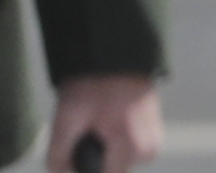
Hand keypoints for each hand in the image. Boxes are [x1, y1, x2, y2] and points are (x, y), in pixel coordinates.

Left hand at [40, 74, 164, 167]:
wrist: (117, 53)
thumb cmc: (93, 85)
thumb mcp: (67, 119)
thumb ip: (59, 156)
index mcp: (134, 148)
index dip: (79, 165)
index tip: (73, 145)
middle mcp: (150, 149)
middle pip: (110, 169)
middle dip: (91, 155)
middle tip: (82, 129)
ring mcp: (155, 139)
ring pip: (118, 160)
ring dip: (101, 147)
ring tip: (93, 121)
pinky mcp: (155, 129)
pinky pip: (128, 148)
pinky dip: (112, 139)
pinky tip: (105, 119)